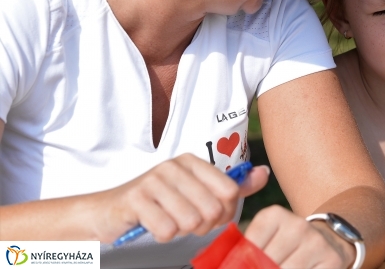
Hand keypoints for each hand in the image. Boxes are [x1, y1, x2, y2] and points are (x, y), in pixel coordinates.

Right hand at [92, 154, 268, 242]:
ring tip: (169, 222)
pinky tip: (154, 225)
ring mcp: (153, 180)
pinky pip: (166, 229)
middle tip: (186, 222)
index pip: (229, 192)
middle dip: (202, 225)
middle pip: (212, 209)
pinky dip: (162, 235)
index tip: (209, 215)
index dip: (223, 212)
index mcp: (192, 162)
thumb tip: (264, 173)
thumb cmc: (160, 203)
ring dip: (181, 230)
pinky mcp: (136, 199)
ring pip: (190, 221)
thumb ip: (233, 185)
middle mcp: (174, 166)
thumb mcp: (197, 191)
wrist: (109, 212)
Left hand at [244, 206, 355, 268]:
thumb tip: (230, 266)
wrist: (329, 238)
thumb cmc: (288, 243)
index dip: (241, 264)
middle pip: (266, 263)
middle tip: (259, 268)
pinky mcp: (332, 260)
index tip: (241, 267)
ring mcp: (316, 243)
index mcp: (274, 215)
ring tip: (277, 267)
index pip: (250, 246)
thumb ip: (247, 251)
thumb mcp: (267, 237)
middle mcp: (297, 226)